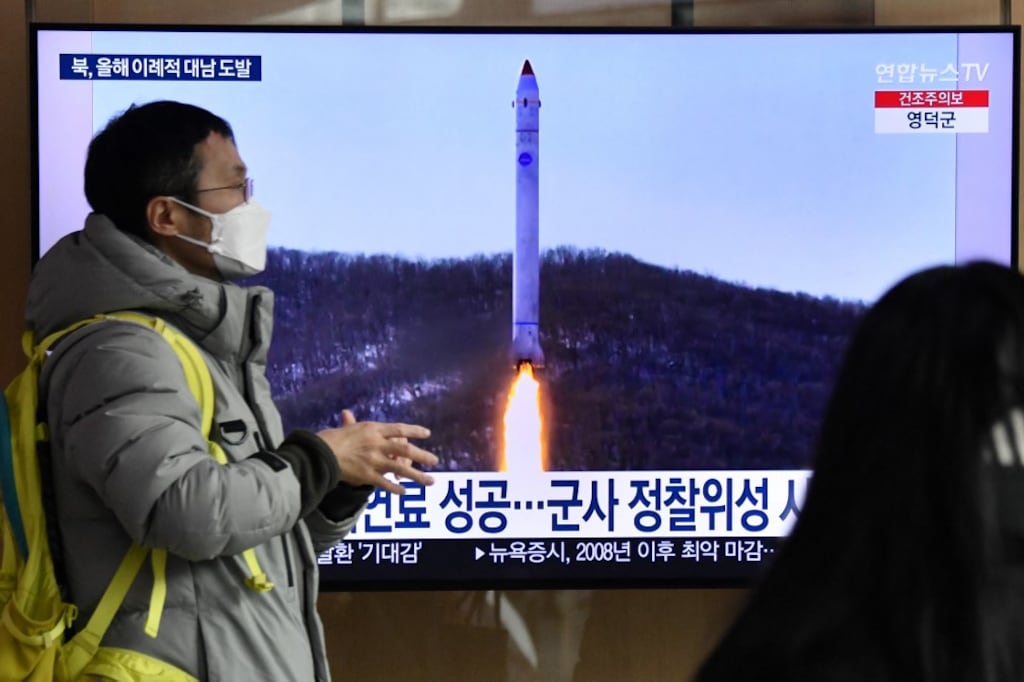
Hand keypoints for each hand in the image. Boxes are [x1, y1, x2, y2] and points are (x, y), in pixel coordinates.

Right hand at [317, 409, 437, 494]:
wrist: (320, 454)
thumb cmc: (331, 439)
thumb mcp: (345, 428)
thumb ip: (351, 423)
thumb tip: (346, 413)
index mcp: (373, 429)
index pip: (399, 429)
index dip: (414, 431)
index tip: (427, 433)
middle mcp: (377, 444)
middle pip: (405, 449)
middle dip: (422, 455)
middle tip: (435, 460)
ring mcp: (374, 460)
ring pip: (400, 468)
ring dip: (417, 476)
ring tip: (430, 481)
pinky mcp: (367, 475)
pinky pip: (386, 483)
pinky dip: (396, 488)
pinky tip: (404, 492)